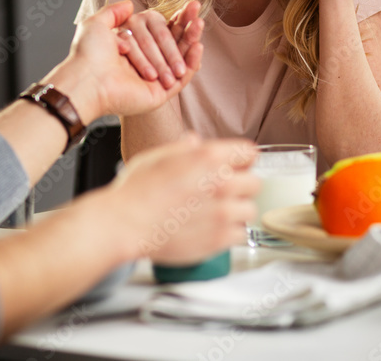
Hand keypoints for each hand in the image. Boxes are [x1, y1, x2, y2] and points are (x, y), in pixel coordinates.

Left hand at [52, 0, 202, 119]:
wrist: (88, 80)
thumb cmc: (88, 54)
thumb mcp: (96, 24)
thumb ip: (113, 12)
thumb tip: (130, 3)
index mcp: (132, 48)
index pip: (160, 31)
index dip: (174, 18)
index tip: (190, 5)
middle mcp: (144, 63)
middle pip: (172, 42)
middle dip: (185, 26)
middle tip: (196, 8)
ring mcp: (155, 79)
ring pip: (180, 58)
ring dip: (191, 39)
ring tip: (199, 23)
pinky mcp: (160, 93)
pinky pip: (183, 78)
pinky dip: (192, 62)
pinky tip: (197, 46)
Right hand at [104, 135, 259, 264]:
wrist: (125, 224)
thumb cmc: (135, 191)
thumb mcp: (157, 157)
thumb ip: (183, 148)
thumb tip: (194, 142)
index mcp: (208, 157)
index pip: (249, 153)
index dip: (240, 160)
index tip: (234, 167)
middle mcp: (221, 183)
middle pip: (254, 182)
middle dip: (240, 186)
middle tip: (221, 192)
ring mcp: (223, 213)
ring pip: (249, 210)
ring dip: (236, 211)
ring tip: (215, 213)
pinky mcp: (220, 239)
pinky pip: (241, 234)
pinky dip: (229, 233)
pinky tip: (211, 229)